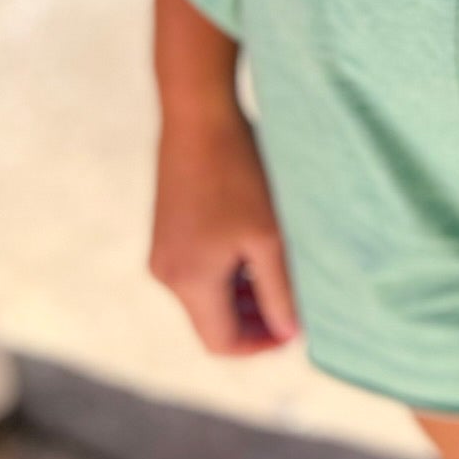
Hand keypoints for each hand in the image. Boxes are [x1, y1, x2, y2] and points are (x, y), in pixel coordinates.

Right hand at [149, 101, 299, 356]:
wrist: (199, 115)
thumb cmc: (239, 173)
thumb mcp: (270, 236)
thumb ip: (280, 290)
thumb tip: (289, 333)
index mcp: (189, 282)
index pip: (222, 342)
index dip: (262, 343)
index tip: (296, 327)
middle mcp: (167, 273)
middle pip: (212, 320)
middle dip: (254, 318)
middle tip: (295, 300)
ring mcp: (162, 250)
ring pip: (206, 294)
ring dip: (242, 292)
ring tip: (280, 271)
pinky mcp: (165, 229)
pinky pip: (197, 268)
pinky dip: (227, 270)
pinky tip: (256, 243)